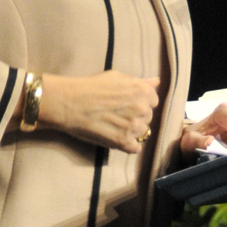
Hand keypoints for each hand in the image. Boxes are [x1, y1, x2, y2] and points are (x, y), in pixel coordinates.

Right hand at [37, 70, 159, 152]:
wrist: (70, 103)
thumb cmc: (91, 87)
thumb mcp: (117, 77)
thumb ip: (139, 82)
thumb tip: (155, 82)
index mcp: (142, 91)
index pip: (153, 101)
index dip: (140, 103)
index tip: (127, 104)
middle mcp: (142, 108)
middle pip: (147, 117)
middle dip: (136, 117)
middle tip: (117, 115)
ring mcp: (134, 126)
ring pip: (142, 132)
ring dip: (132, 131)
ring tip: (114, 126)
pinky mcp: (123, 142)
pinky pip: (135, 148)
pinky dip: (128, 145)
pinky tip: (116, 138)